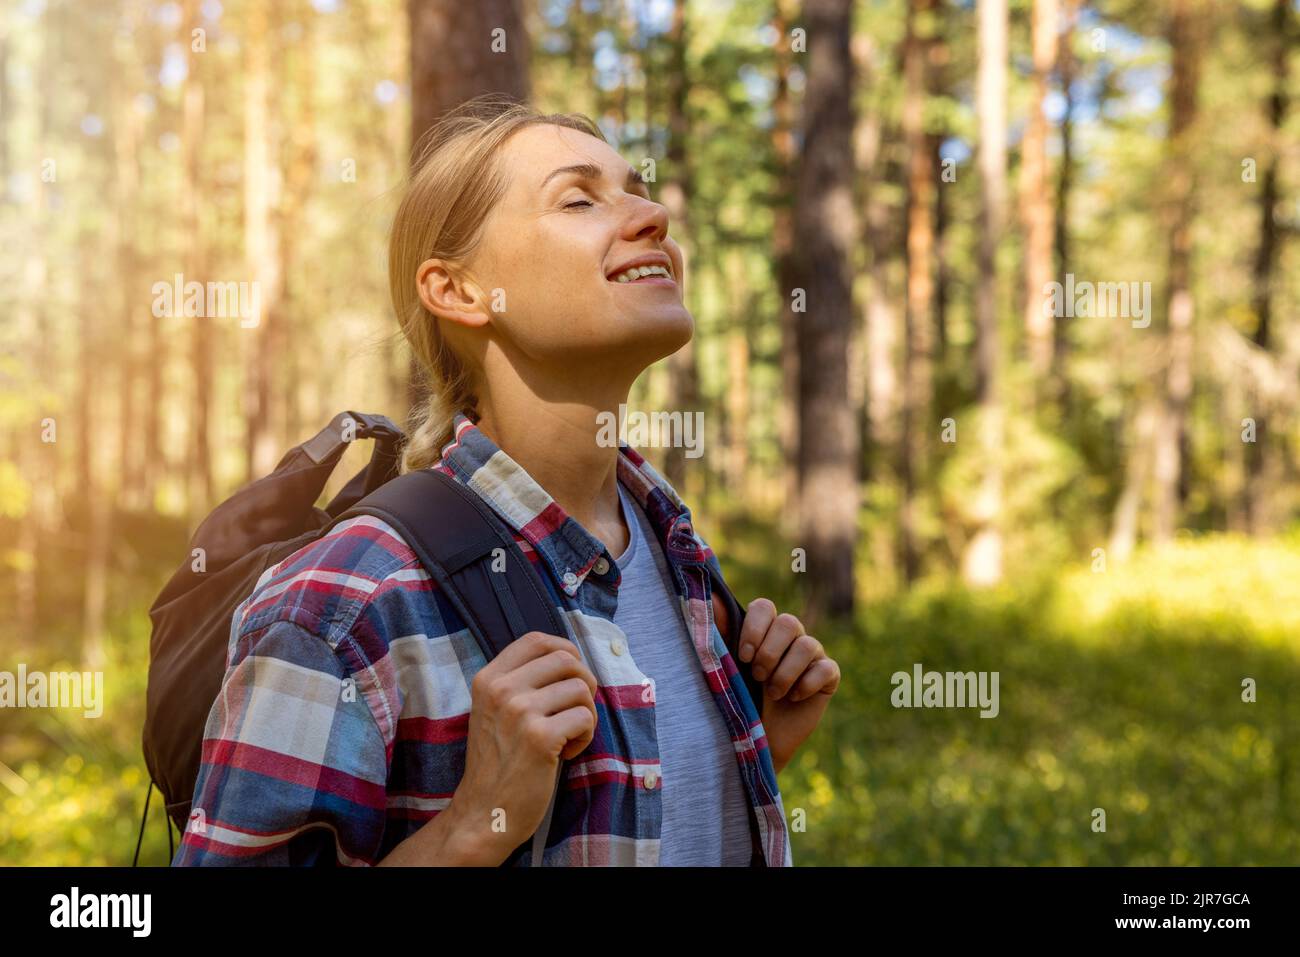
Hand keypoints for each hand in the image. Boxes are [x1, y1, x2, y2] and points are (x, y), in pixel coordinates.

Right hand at [449, 632, 597, 863]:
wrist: (483, 813)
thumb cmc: (499, 762)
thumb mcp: (495, 711)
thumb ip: (521, 682)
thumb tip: (571, 658)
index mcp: (488, 679)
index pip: (536, 640)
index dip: (564, 649)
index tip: (571, 674)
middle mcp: (501, 690)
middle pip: (566, 658)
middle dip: (584, 682)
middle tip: (574, 710)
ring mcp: (519, 712)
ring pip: (581, 688)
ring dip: (585, 713)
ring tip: (566, 737)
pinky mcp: (540, 738)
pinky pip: (586, 718)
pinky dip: (585, 736)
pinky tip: (565, 753)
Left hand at [736, 599, 839, 774]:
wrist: (757, 738)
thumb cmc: (739, 699)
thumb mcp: (727, 667)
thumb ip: (720, 633)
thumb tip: (709, 598)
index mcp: (764, 629)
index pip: (764, 607)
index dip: (755, 628)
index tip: (743, 657)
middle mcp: (790, 636)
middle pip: (789, 622)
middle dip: (770, 653)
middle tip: (757, 677)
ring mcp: (812, 654)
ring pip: (808, 645)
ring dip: (785, 673)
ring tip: (773, 693)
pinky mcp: (828, 675)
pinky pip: (826, 668)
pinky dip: (806, 684)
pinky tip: (793, 698)